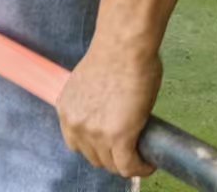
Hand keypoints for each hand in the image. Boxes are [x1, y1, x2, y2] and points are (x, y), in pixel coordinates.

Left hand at [58, 46, 161, 179]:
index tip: (112, 147)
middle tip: (131, 153)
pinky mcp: (118, 137)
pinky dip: (140, 168)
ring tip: (142, 159)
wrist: (124, 47)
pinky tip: (149, 164)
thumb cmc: (114, 56)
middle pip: (94, 157)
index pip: (77, 143)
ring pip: (112, 165)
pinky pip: (128, 166)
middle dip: (112, 157)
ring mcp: (95, 133)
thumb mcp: (90, 85)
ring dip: (128, 164)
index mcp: (66, 110)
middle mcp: (75, 124)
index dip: (96, 147)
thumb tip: (109, 114)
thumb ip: (94, 105)